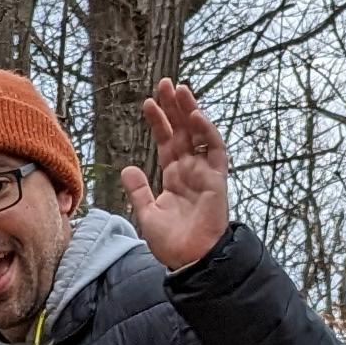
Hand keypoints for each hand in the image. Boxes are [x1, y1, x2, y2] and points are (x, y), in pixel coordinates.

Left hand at [122, 82, 232, 272]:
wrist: (189, 261)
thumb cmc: (172, 243)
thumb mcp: (147, 213)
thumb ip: (139, 190)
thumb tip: (128, 168)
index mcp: (175, 177)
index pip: (166, 142)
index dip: (158, 122)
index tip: (148, 102)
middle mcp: (191, 171)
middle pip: (183, 131)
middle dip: (175, 107)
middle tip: (165, 83)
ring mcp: (205, 173)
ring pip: (199, 135)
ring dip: (190, 111)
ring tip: (180, 89)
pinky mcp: (217, 180)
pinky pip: (214, 151)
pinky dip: (206, 132)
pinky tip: (195, 115)